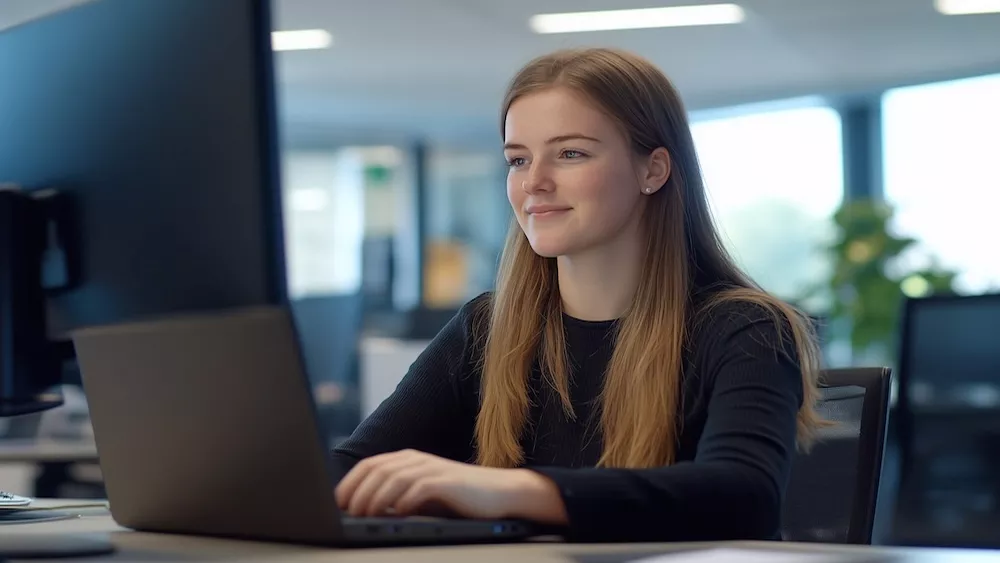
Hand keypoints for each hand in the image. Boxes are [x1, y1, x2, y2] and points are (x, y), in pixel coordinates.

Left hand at [334, 449, 567, 523]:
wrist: (499, 492)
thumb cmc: (458, 497)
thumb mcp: (423, 493)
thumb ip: (397, 495)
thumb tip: (365, 510)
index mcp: (408, 459)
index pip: (371, 465)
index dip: (350, 482)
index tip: (338, 502)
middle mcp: (417, 459)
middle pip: (378, 470)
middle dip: (357, 491)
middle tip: (347, 511)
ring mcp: (433, 468)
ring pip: (393, 478)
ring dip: (375, 498)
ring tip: (365, 514)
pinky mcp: (447, 482)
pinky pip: (418, 488)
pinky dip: (403, 501)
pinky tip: (396, 513)